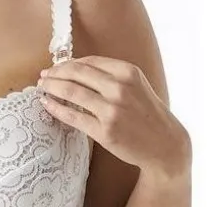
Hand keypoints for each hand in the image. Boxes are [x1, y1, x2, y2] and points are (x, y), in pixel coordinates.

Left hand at [37, 55, 190, 178]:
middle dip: (55, 73)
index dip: (67, 64)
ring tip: (42, 88)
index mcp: (127, 72)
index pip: (88, 62)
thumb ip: (111, 76)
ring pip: (71, 92)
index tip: (56, 68)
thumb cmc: (147, 113)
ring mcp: (112, 110)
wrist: (164, 143)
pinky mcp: (105, 131)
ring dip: (51, 88)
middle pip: (76, 74)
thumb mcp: (136, 86)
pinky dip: (56, 108)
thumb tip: (76, 70)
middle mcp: (119, 88)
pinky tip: (47, 105)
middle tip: (43, 77)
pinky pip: (73, 116)